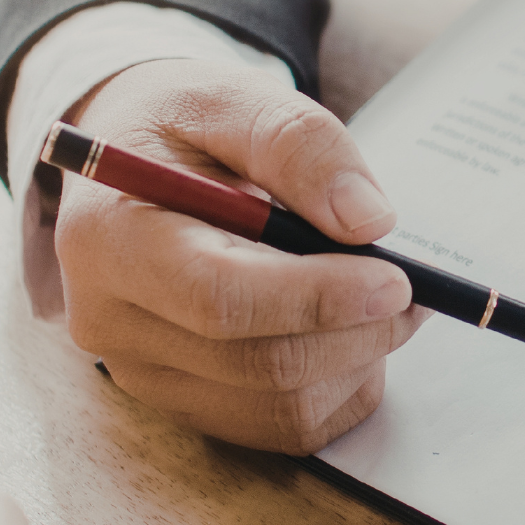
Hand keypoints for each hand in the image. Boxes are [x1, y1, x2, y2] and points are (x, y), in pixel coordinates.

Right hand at [58, 58, 429, 451]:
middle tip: (414, 286)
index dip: (319, 298)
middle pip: (259, 365)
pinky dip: (339, 386)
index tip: (396, 279)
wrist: (129, 165)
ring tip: (380, 297)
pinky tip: (349, 331)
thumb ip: (297, 143)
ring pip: (281, 407)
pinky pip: (283, 427)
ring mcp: (142, 375)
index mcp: (110, 241)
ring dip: (357, 360)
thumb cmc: (182, 125)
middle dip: (357, 330)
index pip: (220, 299)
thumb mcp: (231, 97)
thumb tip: (368, 221)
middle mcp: (111, 323)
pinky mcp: (182, 403)